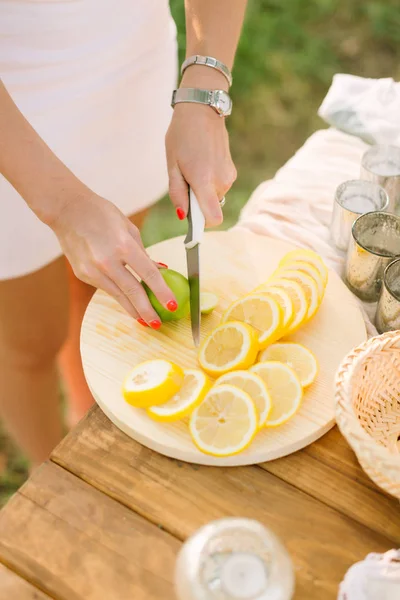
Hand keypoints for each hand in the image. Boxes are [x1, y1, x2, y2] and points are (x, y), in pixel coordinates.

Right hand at [51, 193, 176, 327]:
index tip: (172, 305)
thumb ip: (143, 252)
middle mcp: (107, 261)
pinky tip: (128, 304)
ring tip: (145, 321)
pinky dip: (118, 296)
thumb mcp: (128, 228)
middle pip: (133, 292)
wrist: (66, 210)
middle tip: (158, 323)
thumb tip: (160, 269)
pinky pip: (106, 288)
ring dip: (133, 310)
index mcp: (123, 245)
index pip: (148, 274)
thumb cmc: (101, 214)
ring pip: (118, 296)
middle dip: (147, 311)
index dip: (162, 292)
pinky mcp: (83, 274)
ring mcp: (92, 270)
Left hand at [166, 102, 236, 227]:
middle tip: (185, 180)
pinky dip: (209, 182)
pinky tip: (202, 162)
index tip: (191, 220)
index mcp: (204, 180)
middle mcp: (221, 181)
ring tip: (193, 167)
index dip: (201, 224)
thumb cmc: (182, 136)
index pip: (213, 218)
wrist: (202, 109)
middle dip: (197, 201)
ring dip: (203, 190)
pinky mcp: (232, 171)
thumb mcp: (172, 164)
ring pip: (214, 197)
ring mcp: (229, 176)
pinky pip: (218, 186)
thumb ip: (177, 193)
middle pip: (210, 208)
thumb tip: (183, 216)